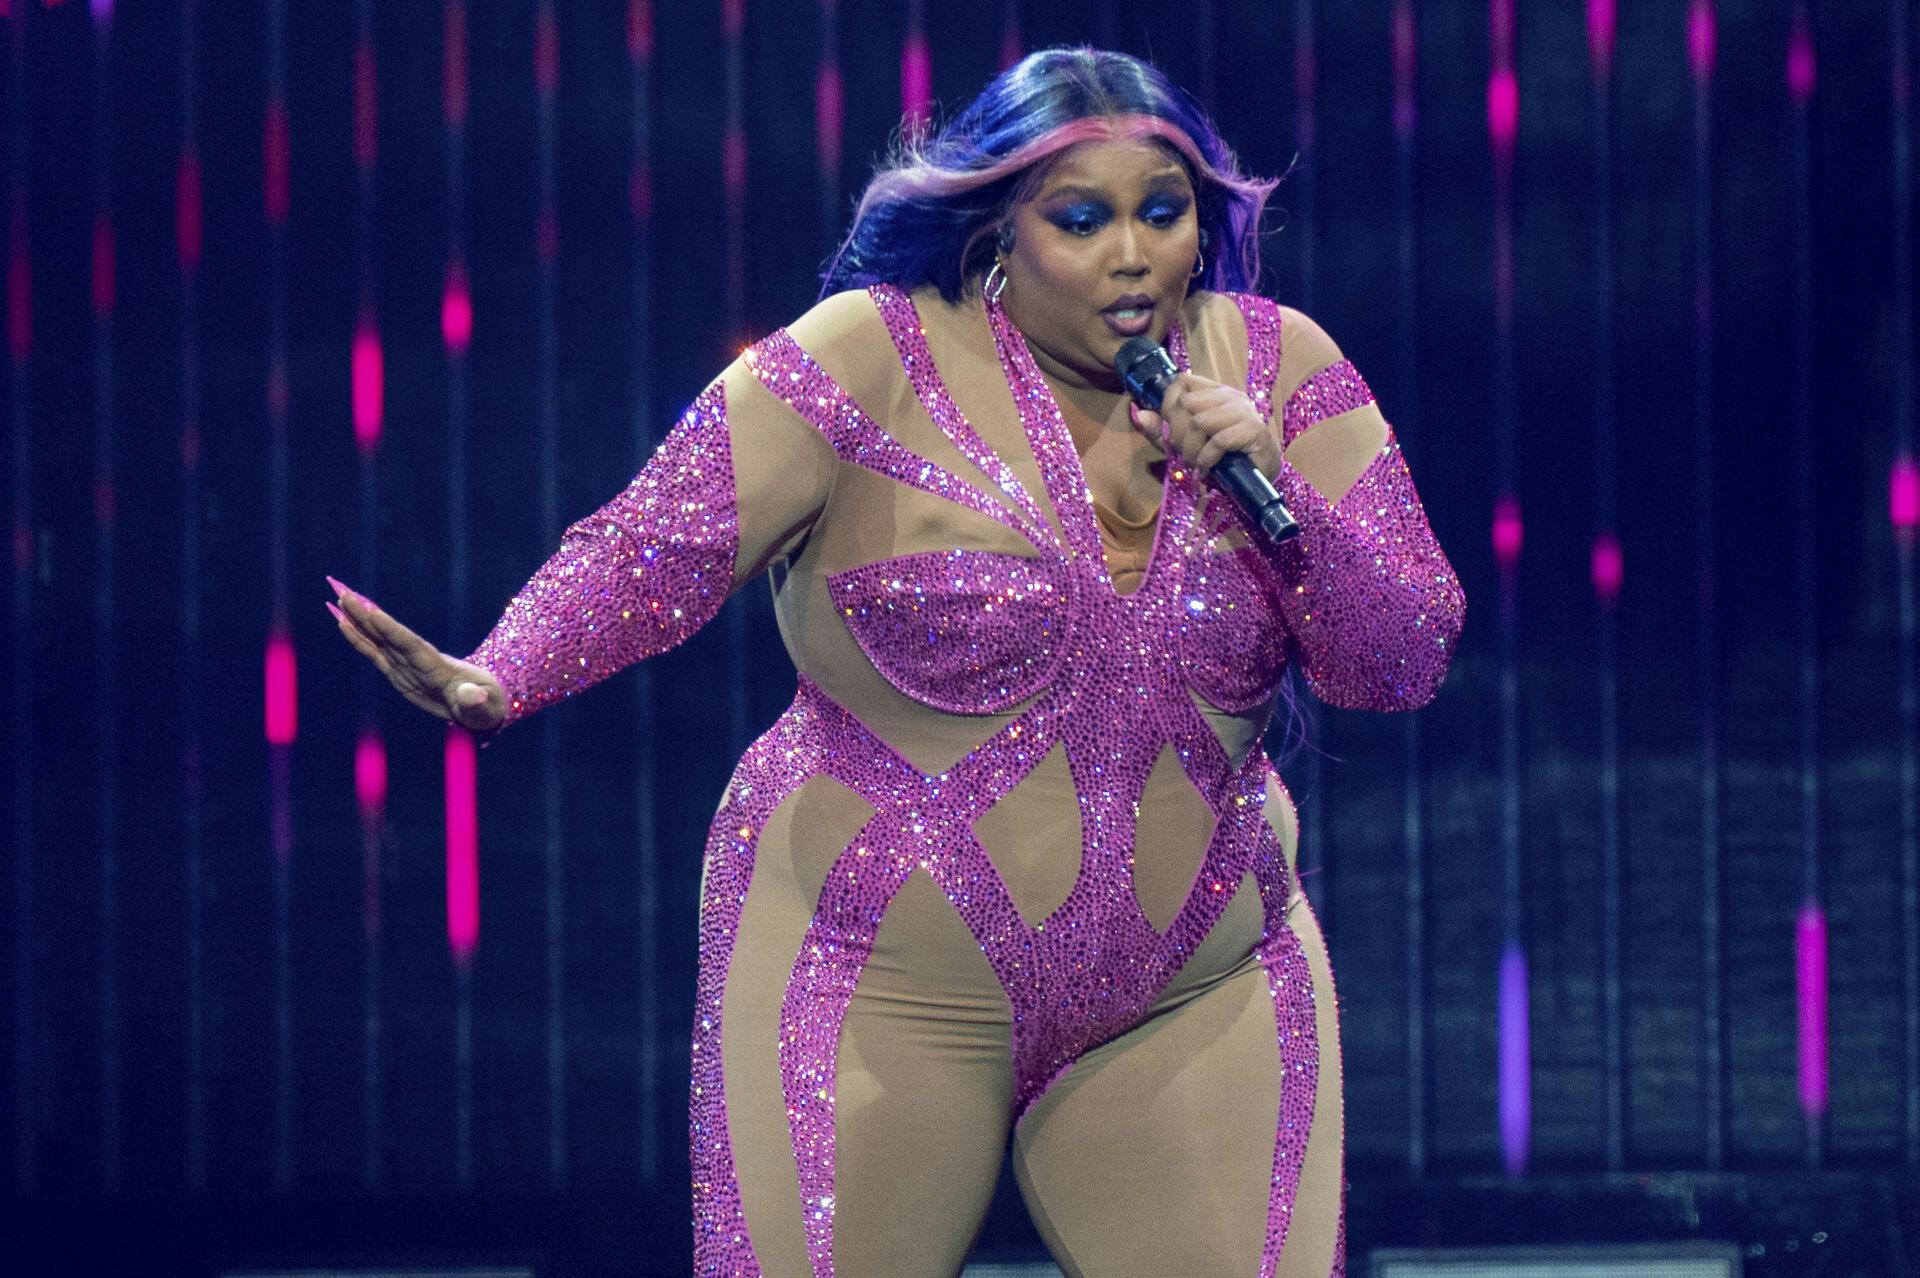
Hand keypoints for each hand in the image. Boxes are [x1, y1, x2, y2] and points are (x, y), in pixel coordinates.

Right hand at [326, 575, 506, 731]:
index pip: (410, 644)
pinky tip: (342, 624)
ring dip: (357, 620)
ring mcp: (406, 664)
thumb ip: (476, 702)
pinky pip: (375, 653)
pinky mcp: (399, 673)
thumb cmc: (486, 706)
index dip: (391, 629)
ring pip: (377, 638)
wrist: (482, 705)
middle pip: (388, 633)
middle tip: (341, 590)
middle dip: (365, 614)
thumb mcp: (484, 707)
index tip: (371, 611)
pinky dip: (358, 639)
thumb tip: (473, 696)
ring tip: (336, 599)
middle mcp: (418, 659)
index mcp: (436, 665)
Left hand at [1127, 373, 1281, 479]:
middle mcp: (1230, 397)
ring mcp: (1244, 411)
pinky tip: (1207, 469)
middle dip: (1178, 435)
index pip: (1182, 381)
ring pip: (1199, 421)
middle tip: (1185, 456)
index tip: (1169, 431)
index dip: (1168, 404)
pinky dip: (1206, 459)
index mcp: (1216, 393)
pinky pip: (1218, 440)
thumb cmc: (1224, 459)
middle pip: (1187, 403)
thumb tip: (1138, 413)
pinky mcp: (1254, 430)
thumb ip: (1162, 430)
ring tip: (1196, 464)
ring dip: (1192, 450)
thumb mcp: (1187, 444)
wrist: (1262, 477)